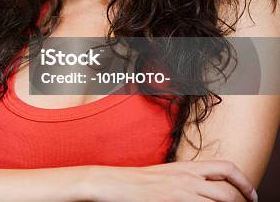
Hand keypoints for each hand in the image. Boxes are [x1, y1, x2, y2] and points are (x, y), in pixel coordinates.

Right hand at [91, 160, 256, 201]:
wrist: (116, 183)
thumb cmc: (137, 181)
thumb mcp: (167, 174)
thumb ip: (187, 178)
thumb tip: (205, 188)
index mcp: (187, 166)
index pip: (226, 168)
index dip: (244, 181)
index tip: (249, 194)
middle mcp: (188, 178)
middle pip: (229, 190)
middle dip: (243, 199)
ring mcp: (182, 192)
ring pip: (221, 201)